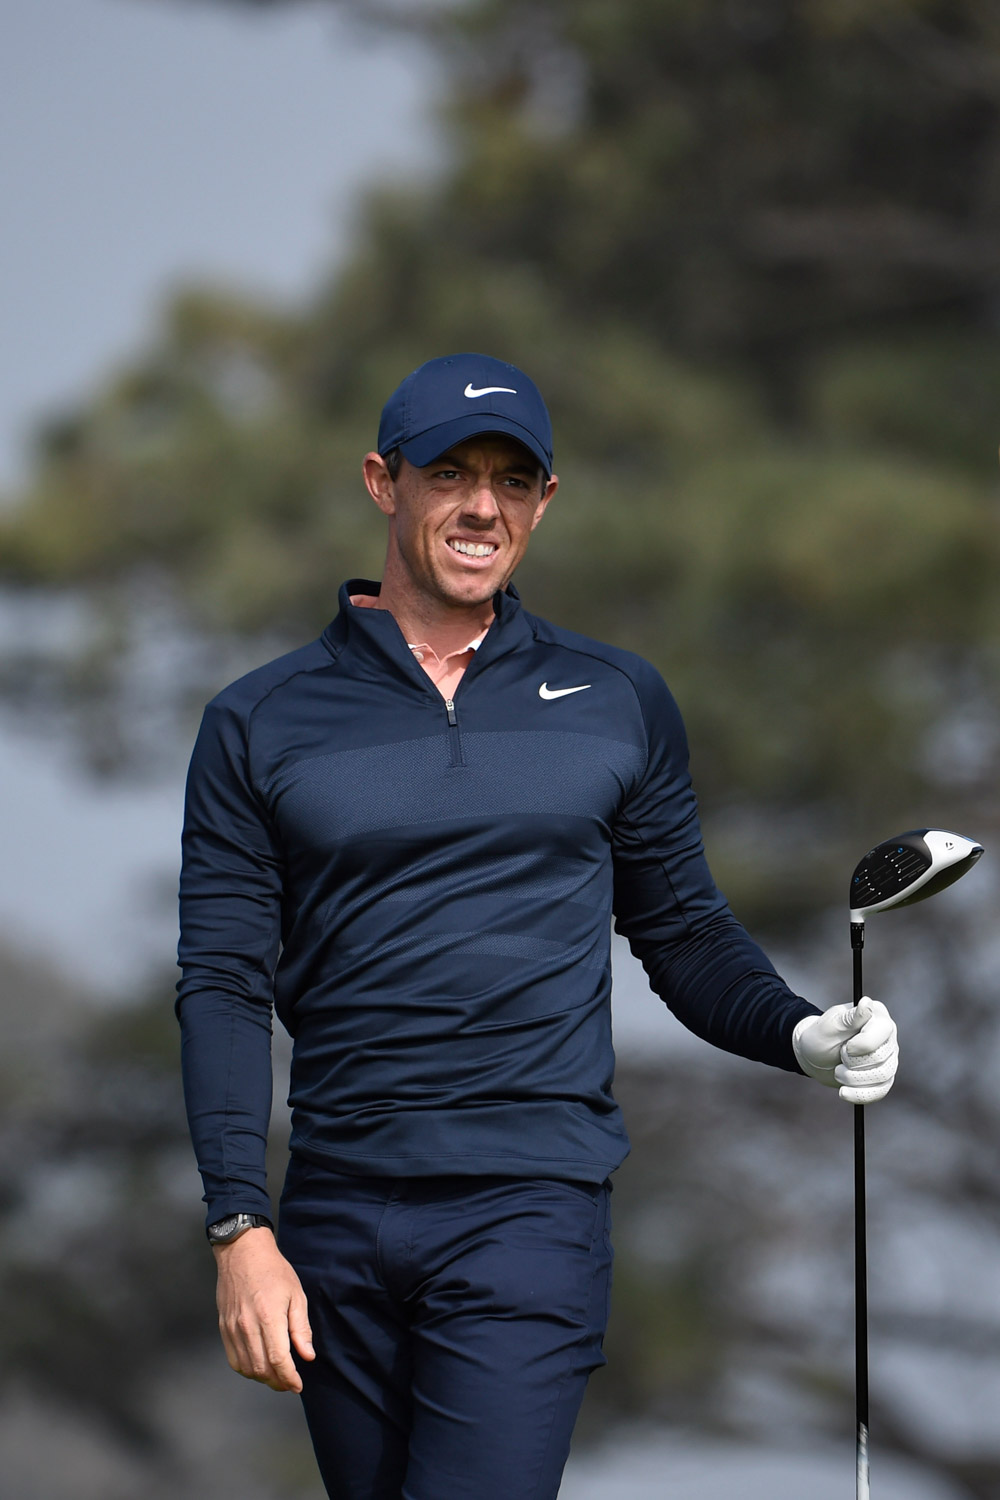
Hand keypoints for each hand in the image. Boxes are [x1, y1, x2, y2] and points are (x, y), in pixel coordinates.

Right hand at [213, 1227, 314, 1391]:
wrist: (243, 1253)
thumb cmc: (272, 1270)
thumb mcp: (296, 1294)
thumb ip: (301, 1328)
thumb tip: (307, 1355)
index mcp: (269, 1317)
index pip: (278, 1360)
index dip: (289, 1378)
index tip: (297, 1385)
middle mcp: (248, 1326)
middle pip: (261, 1368)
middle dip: (278, 1382)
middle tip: (289, 1382)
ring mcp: (233, 1328)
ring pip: (247, 1368)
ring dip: (262, 1378)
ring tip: (276, 1376)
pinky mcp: (224, 1328)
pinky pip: (233, 1359)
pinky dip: (247, 1369)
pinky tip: (258, 1366)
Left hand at [792, 998, 897, 1103]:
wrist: (815, 1057)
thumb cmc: (821, 1036)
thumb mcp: (830, 1025)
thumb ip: (850, 1017)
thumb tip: (867, 1003)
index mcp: (877, 1016)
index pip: (882, 1032)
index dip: (863, 1044)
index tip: (845, 1048)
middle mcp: (888, 1036)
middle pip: (881, 1057)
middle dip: (854, 1063)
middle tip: (839, 1058)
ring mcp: (889, 1057)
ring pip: (882, 1076)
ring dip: (854, 1079)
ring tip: (838, 1072)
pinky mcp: (884, 1077)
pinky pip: (880, 1091)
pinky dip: (860, 1094)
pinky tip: (844, 1092)